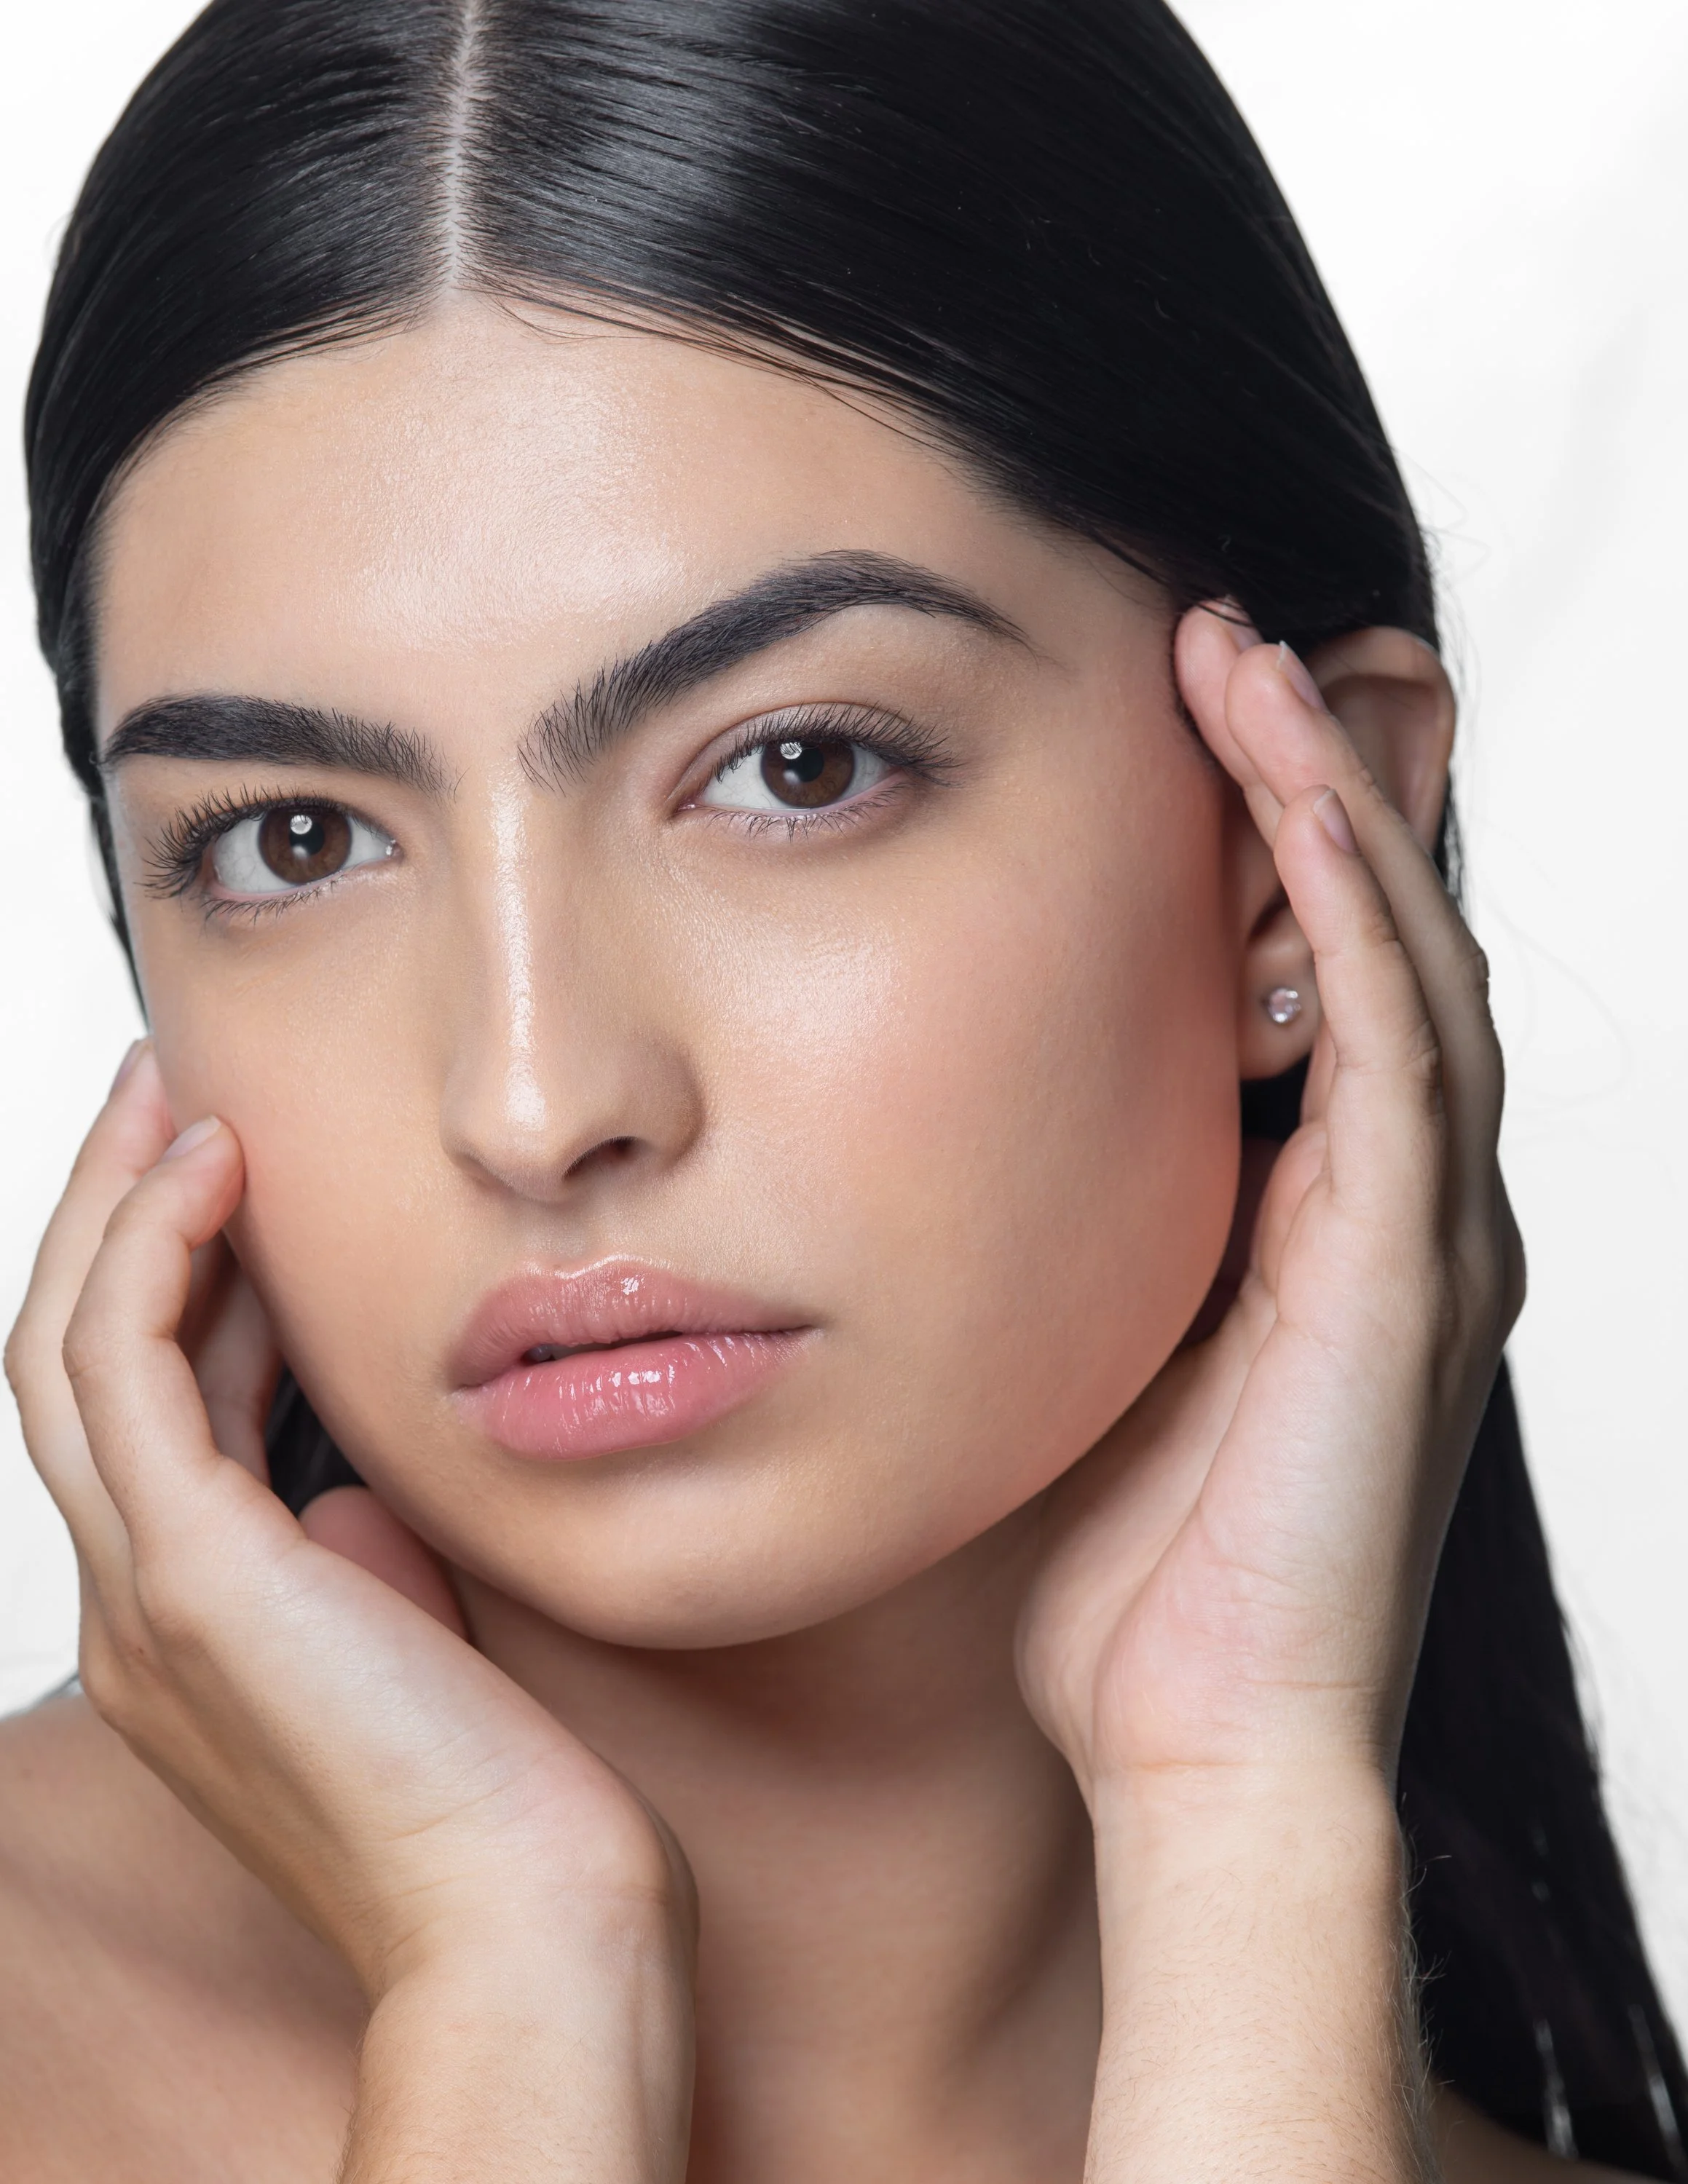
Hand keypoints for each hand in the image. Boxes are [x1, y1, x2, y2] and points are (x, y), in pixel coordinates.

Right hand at [6, 1055, 693, 2176]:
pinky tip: (216, 1167)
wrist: (530, 1920)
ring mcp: (148, 1593)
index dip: (170, 1270)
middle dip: (113, 1208)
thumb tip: (354, 1468)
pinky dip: (158, 1254)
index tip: (228, 1164)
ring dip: (117, 1203)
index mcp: (186, 1617)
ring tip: (176, 1090)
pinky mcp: (195, 1581)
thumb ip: (355, 1545)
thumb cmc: (501, 1785)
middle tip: (165, 1087)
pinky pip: (130, 1372)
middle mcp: (136, 1601)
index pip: (139, 1402)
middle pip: (73, 1358)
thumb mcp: (407, 1628)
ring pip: (72, 1348)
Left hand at [1017, 610, 1523, 1804]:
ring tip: (1237, 650)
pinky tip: (1279, 778)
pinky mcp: (1405, 1257)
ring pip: (1396, 945)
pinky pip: (1384, 1032)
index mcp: (1313, 1213)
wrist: (1196, 1738)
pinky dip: (1342, 893)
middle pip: (1371, 927)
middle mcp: (1390, 1197)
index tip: (1155, 715)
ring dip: (1322, 790)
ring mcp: (1420, 1222)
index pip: (1299, 976)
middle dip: (1308, 773)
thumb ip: (1056, 1227)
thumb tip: (918, 1137)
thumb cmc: (1118, 1562)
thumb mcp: (1079, 1345)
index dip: (1252, 835)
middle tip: (1220, 629)